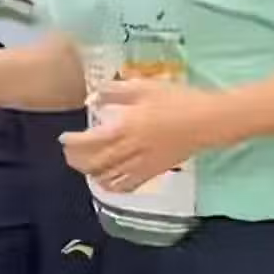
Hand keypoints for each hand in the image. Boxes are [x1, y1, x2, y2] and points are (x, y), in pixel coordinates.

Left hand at [58, 77, 220, 194]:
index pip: (89, 141)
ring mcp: (142, 164)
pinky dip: (112, 186)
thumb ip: (115, 91)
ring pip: (108, 178)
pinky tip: (108, 180)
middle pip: (94, 163)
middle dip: (77, 160)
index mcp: (125, 127)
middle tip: (70, 152)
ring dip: (91, 173)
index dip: (72, 143)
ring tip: (86, 165)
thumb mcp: (144, 86)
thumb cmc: (178, 99)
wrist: (208, 121)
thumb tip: (93, 97)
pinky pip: (128, 185)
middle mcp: (129, 150)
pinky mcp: (154, 172)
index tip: (65, 138)